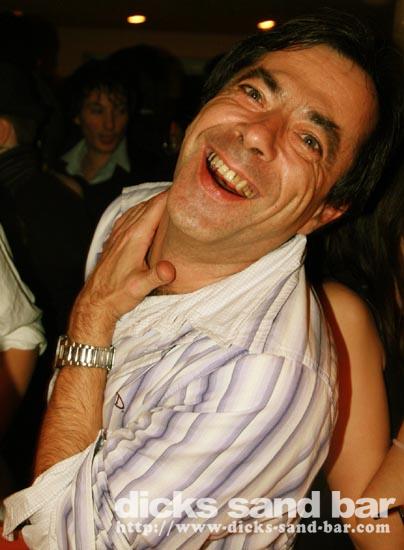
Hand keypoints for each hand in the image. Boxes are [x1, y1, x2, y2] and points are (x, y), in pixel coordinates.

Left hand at [68, 192, 174, 345]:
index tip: (187, 188)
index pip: (155, 207)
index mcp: (135, 237)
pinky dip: (141, 209)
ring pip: (138, 209)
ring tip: (171, 199)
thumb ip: (156, 277)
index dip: (171, 195)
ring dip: (154, 202)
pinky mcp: (115, 240)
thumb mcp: (139, 288)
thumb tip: (170, 268)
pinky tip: (145, 212)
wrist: (96, 302)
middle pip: (148, 204)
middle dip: (166, 196)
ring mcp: (118, 234)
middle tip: (186, 191)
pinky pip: (129, 216)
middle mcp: (126, 231)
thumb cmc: (118, 295)